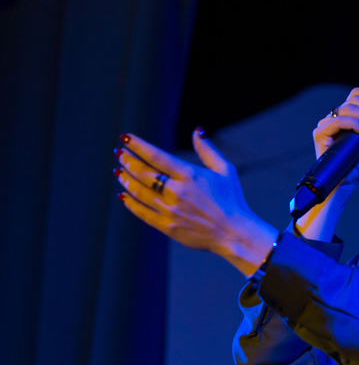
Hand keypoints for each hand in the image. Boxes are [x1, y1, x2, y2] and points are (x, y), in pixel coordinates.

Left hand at [114, 129, 276, 275]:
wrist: (233, 233)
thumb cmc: (232, 200)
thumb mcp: (225, 171)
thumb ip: (208, 150)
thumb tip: (197, 131)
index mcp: (189, 175)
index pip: (156, 156)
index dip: (138, 146)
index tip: (126, 138)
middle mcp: (176, 191)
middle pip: (143, 173)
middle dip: (128, 161)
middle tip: (119, 153)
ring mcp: (170, 210)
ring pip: (139, 192)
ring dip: (126, 180)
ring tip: (119, 171)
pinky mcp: (167, 226)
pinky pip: (143, 212)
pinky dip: (130, 203)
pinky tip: (123, 195)